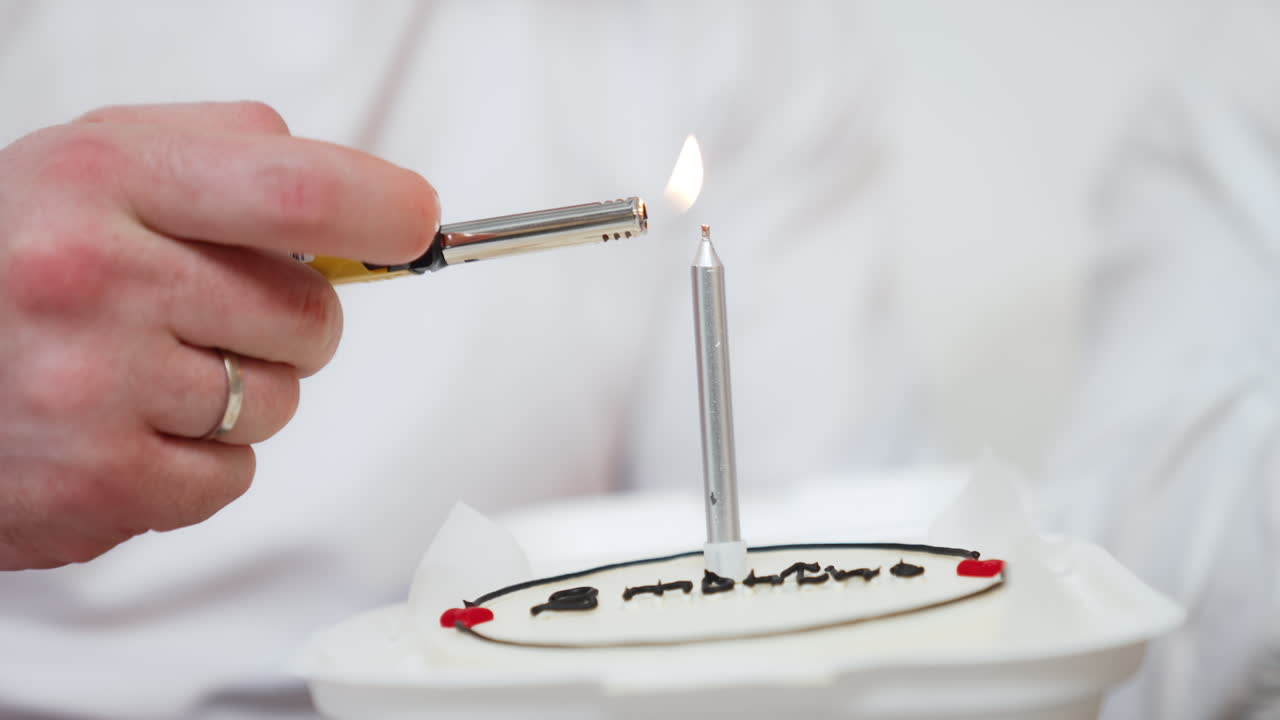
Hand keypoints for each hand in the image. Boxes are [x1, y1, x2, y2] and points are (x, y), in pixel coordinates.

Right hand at [0, 102, 439, 568]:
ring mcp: (94, 388)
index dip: (382, 209)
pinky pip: (234, 476)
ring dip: (240, 392)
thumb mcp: (94, 160)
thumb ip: (223, 154)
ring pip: (278, 402)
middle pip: (310, 315)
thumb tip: (357, 196)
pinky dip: (200, 459)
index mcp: (104, 179)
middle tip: (211, 311)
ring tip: (145, 369)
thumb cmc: (6, 259)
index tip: (415, 224)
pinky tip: (128, 426)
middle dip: (290, 321)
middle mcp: (94, 278)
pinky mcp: (99, 484)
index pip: (295, 192)